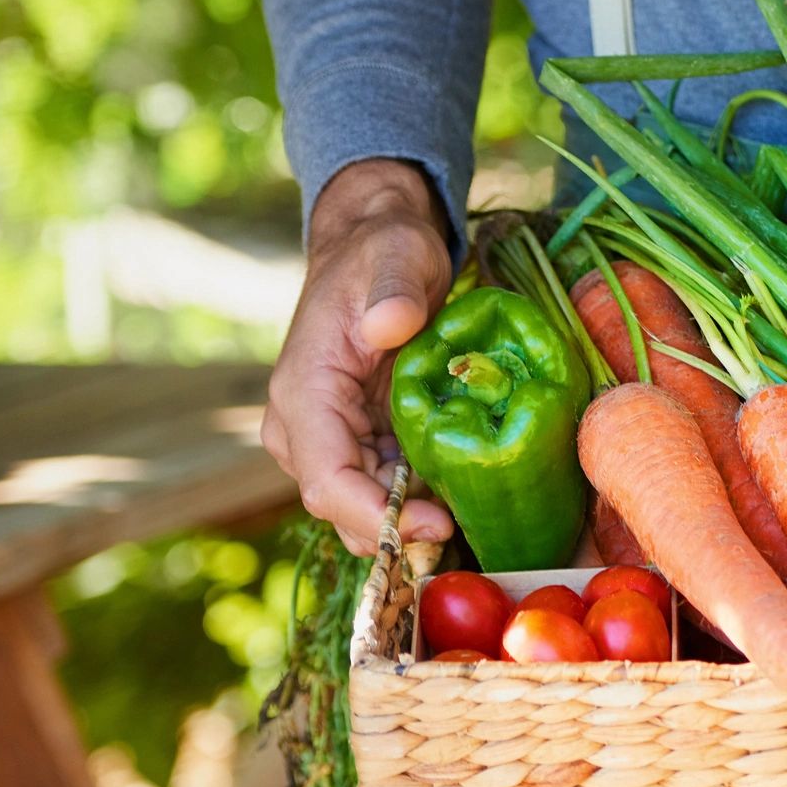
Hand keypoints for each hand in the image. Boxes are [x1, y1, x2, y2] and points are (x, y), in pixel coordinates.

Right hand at [263, 160, 456, 553]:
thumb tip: (391, 323)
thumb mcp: (395, 255)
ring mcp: (337, 442)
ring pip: (370, 512)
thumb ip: (393, 289)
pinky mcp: (368, 445)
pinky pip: (393, 494)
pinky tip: (475, 509)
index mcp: (304, 393)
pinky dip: (428, 508)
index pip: (326, 480)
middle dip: (405, 535)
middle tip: (473, 536)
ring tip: (482, 528)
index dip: (377, 515)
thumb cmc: (383, 252)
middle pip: (346, 511)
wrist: (379, 250)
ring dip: (421, 528)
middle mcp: (309, 430)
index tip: (435, 524)